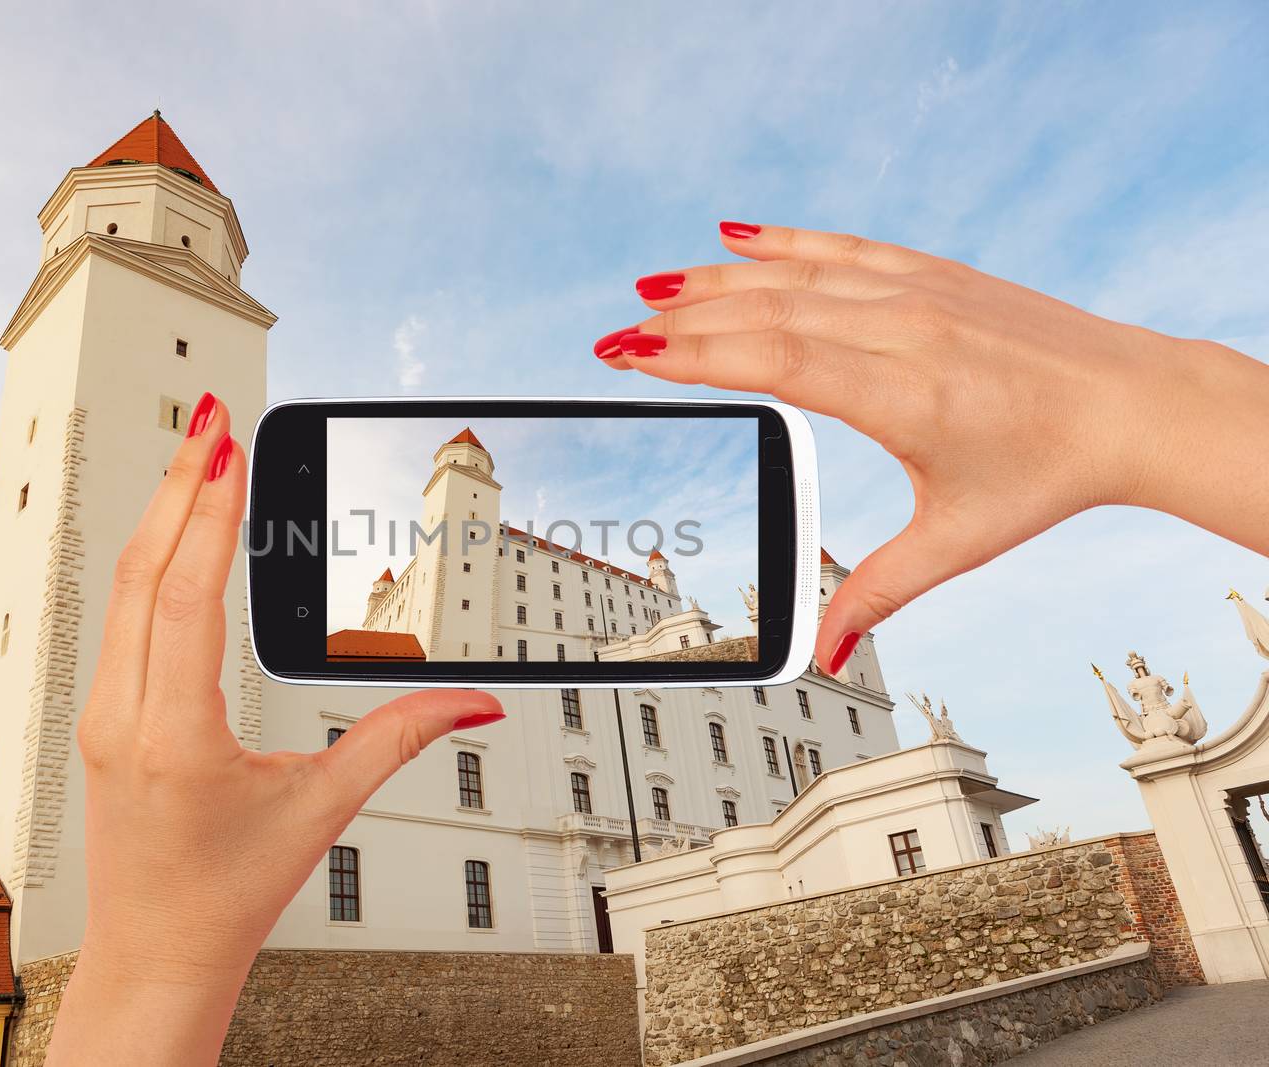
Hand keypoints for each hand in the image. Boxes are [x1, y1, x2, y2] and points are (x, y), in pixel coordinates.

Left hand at [45, 393, 502, 1066]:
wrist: (158, 953)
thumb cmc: (227, 894)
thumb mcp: (323, 810)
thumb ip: (401, 739)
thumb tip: (475, 700)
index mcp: (172, 735)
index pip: (183, 595)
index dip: (206, 512)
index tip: (225, 447)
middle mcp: (121, 715)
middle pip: (141, 570)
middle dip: (179, 485)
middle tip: (213, 418)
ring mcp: (101, 714)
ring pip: (120, 589)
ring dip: (159, 516)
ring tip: (196, 455)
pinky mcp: (103, 715)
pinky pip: (118, 617)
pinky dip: (148, 559)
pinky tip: (174, 531)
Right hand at [598, 222, 1268, 671]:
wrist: (1131, 403)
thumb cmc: (1047, 475)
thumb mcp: (957, 542)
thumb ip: (877, 592)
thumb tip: (821, 656)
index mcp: (904, 396)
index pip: (777, 362)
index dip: (696, 356)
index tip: (633, 354)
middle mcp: (906, 330)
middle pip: (771, 312)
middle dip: (684, 321)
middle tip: (616, 332)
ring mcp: (921, 293)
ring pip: (798, 274)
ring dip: (718, 278)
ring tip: (652, 286)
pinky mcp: (936, 273)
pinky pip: (844, 247)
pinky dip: (786, 240)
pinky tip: (736, 234)